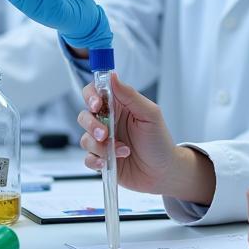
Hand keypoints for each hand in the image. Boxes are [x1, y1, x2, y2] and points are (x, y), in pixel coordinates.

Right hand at [77, 73, 215, 202]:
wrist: (163, 172)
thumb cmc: (159, 142)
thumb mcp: (150, 115)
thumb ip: (130, 95)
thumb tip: (112, 76)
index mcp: (120, 106)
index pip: (96, 93)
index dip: (91, 96)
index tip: (96, 104)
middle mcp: (109, 122)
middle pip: (85, 115)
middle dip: (91, 124)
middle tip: (105, 133)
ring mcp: (104, 141)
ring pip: (85, 138)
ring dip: (99, 145)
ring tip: (121, 150)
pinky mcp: (102, 159)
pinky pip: (87, 158)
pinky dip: (95, 160)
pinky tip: (107, 162)